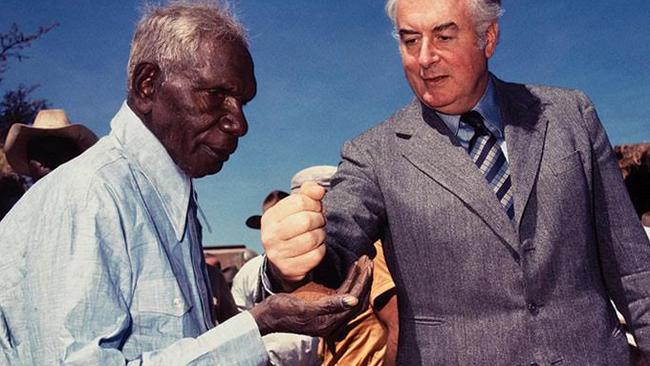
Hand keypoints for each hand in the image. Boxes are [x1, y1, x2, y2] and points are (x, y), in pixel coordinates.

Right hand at [250, 255, 372, 336]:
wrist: (268, 315)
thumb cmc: (283, 310)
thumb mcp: (305, 307)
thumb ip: (329, 305)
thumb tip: (353, 300)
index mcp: (330, 322)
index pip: (354, 301)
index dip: (362, 283)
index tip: (366, 265)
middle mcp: (333, 320)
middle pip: (356, 298)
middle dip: (364, 279)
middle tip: (367, 260)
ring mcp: (329, 313)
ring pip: (351, 295)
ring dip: (358, 279)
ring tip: (363, 262)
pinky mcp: (324, 306)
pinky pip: (342, 293)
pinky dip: (349, 281)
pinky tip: (351, 270)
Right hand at [261, 181, 326, 282]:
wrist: (282, 262)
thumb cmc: (292, 229)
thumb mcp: (294, 209)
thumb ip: (307, 194)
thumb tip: (319, 190)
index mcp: (270, 217)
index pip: (299, 201)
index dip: (314, 203)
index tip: (315, 209)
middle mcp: (270, 235)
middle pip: (306, 220)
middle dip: (319, 220)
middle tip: (318, 223)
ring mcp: (278, 254)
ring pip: (312, 238)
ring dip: (321, 235)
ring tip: (316, 235)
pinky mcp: (289, 269)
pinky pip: (316, 255)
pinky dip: (321, 250)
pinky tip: (314, 248)